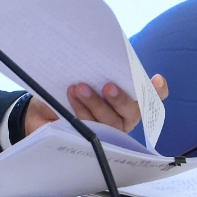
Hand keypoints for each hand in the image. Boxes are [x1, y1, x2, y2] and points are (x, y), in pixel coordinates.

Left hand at [24, 74, 168, 136]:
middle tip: (108, 86)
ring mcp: (106, 132)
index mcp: (127, 100)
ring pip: (107, 122)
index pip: (149, 98)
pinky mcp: (87, 141)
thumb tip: (95, 56)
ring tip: (78, 89)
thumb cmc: (69, 90)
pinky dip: (78, 114)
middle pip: (130, 112)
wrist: (39, 111)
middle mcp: (121, 118)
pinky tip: (69, 102)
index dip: (156, 91)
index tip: (156, 80)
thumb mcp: (78, 77)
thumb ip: (92, 71)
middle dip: (120, 99)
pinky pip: (86, 131)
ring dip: (95, 105)